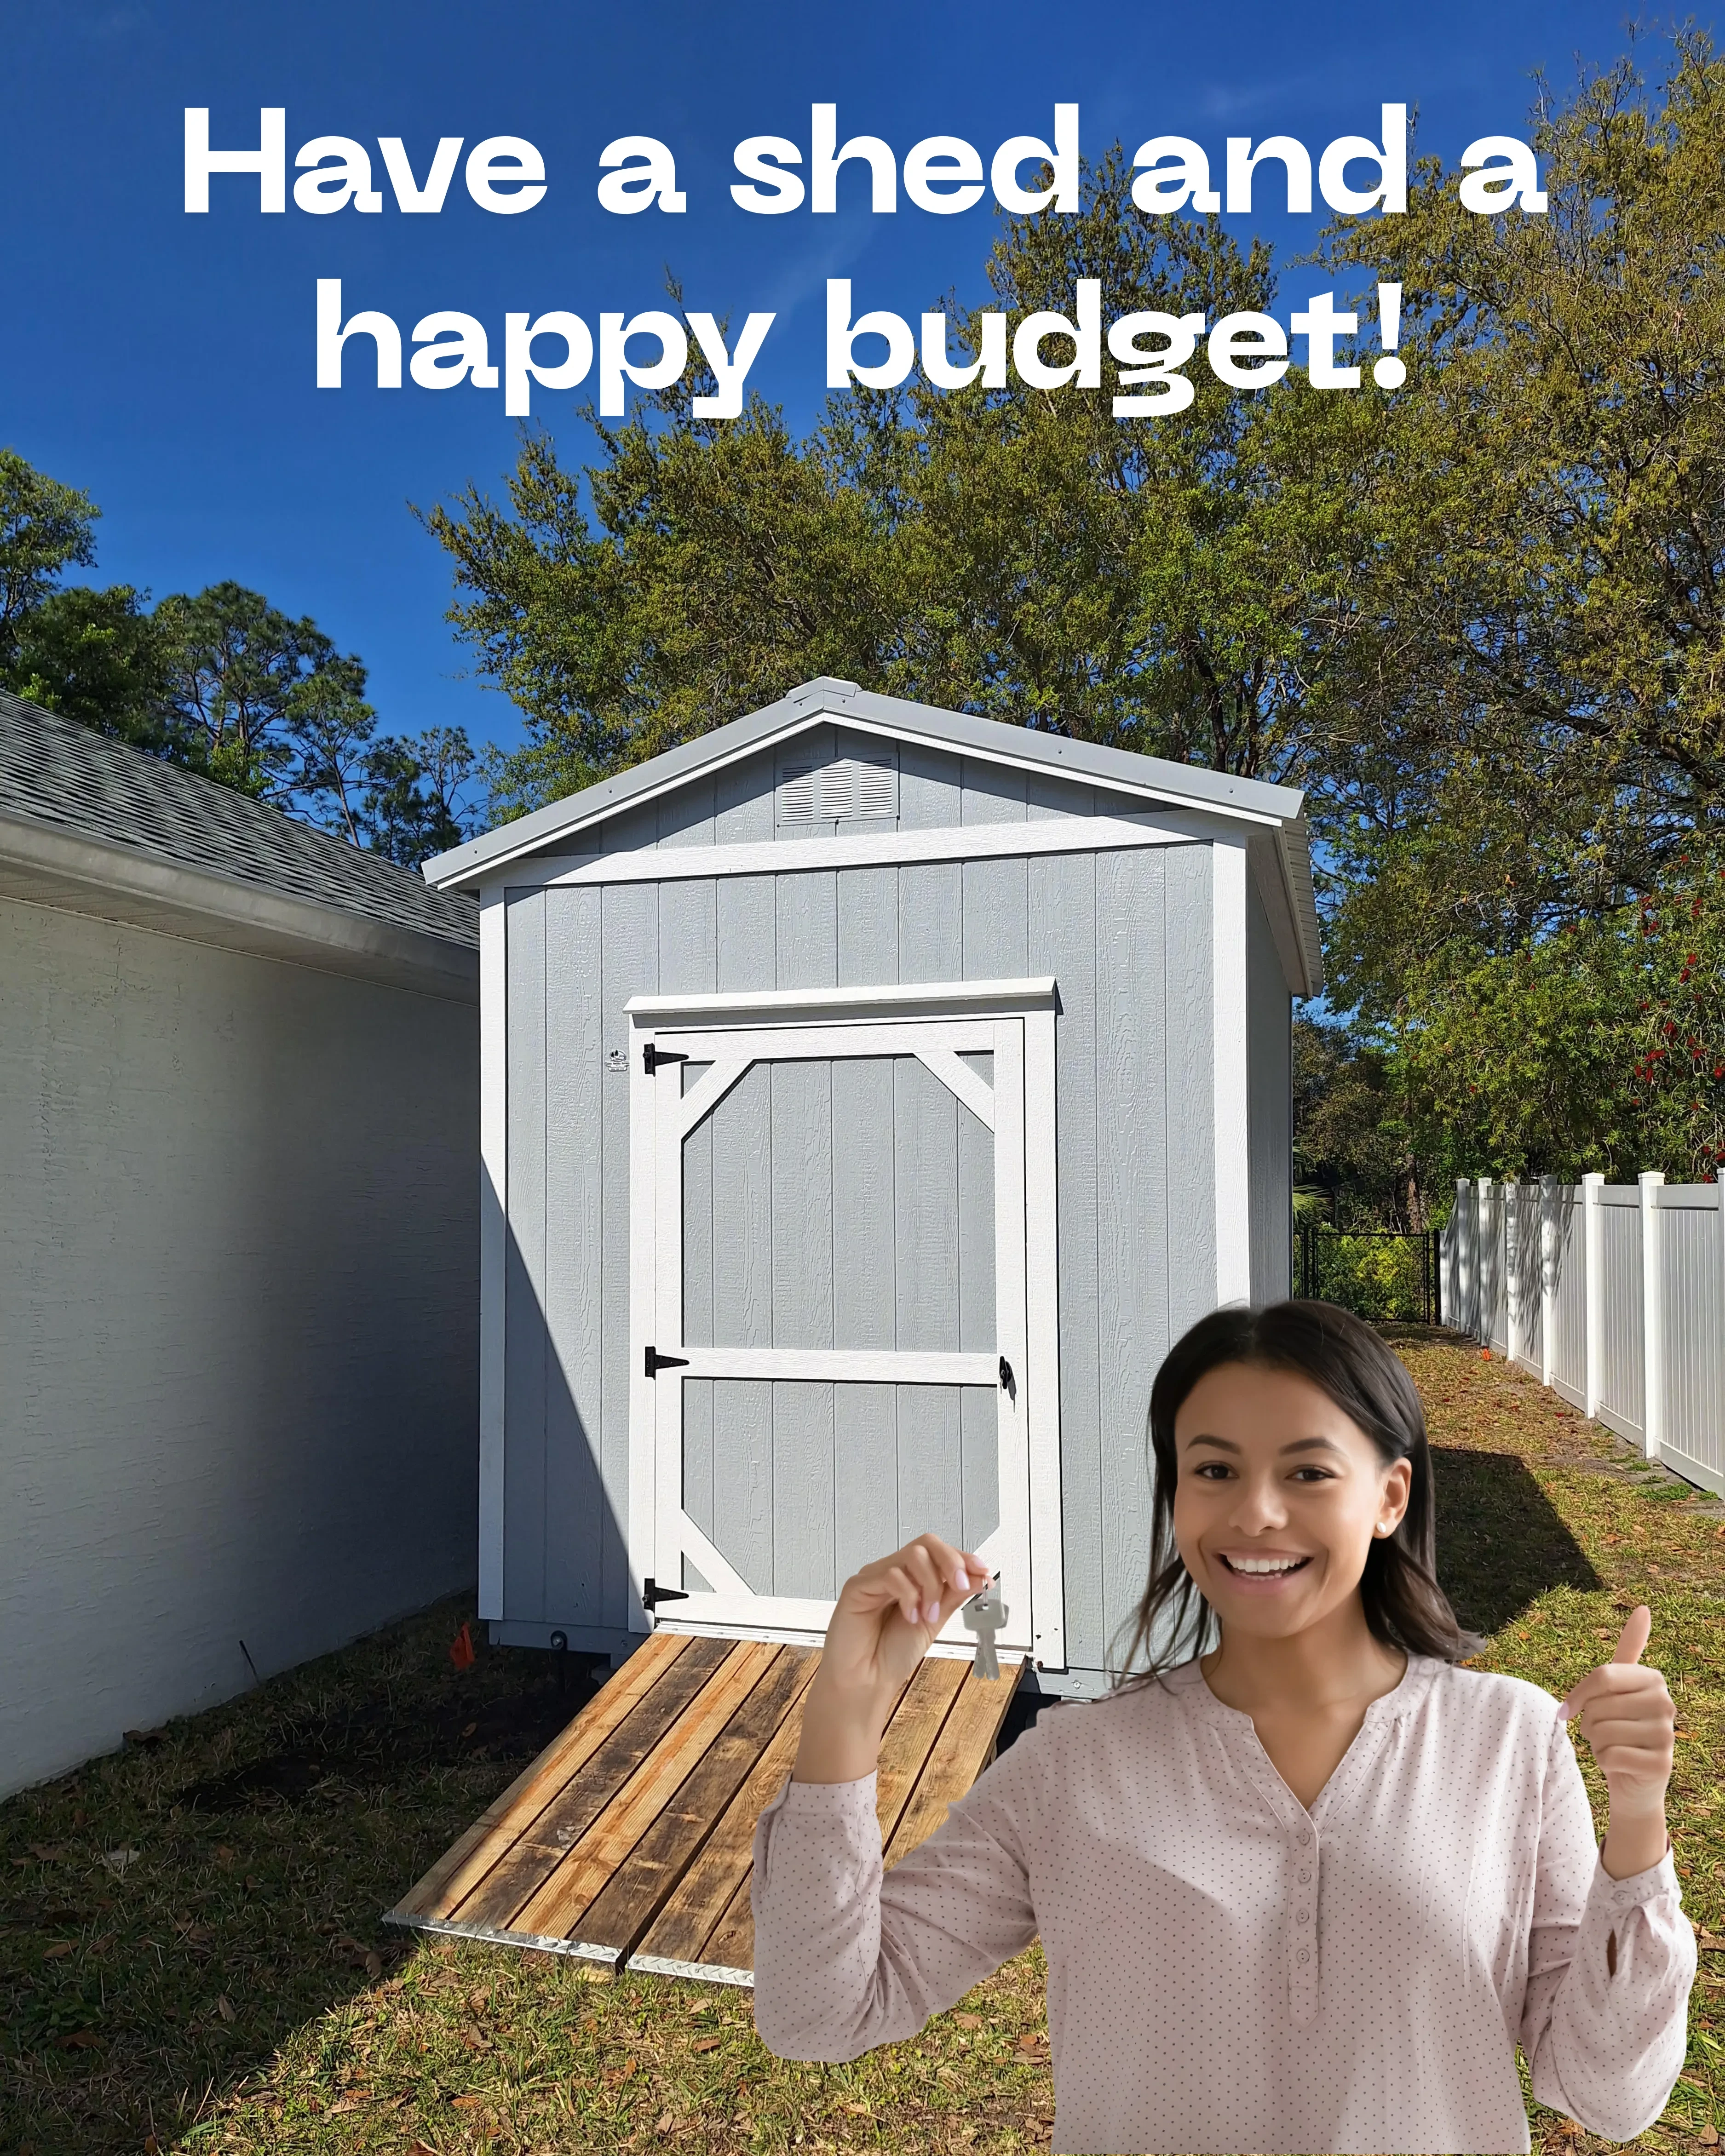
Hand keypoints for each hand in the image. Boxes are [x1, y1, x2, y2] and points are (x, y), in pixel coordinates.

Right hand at [793, 1535, 989, 1783]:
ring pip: (912, 1555)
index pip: (938, 1552)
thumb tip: (979, 1575)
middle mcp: (893, 1573)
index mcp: (911, 1579)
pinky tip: (910, 1617)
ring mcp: (874, 1577)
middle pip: (925, 1544)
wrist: (867, 1683)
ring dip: (930, 1585)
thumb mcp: (934, 1622)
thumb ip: (952, 1595)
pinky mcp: (857, 1586)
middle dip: (950, 1562)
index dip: (962, 1557)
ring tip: (928, 1615)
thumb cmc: (891, 1656)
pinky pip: (890, 1574)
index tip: (982, 1571)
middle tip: (960, 1585)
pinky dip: (909, 1595)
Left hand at [1558, 1605, 1676, 1877]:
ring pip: (1601, 1732)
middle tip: (1605, 1732)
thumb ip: (1628, 1648)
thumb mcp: (1618, 1687)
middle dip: (1589, 1723)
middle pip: (1598, 1705)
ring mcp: (1667, 1736)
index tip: (1570, 1708)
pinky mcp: (1661, 1765)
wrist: (1633, 1780)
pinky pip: (1609, 1756)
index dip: (1578, 1695)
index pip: (1601, 1676)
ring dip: (1596, 1743)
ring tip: (1613, 1746)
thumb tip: (1644, 1608)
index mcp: (1654, 1679)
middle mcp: (1666, 1704)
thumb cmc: (1619, 1726)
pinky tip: (1620, 1765)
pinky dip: (1604, 1763)